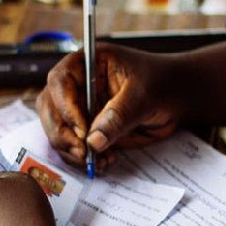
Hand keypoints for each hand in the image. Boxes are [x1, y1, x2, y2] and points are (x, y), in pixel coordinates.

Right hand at [36, 43, 184, 167]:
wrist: (176, 97)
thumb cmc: (162, 82)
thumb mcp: (144, 95)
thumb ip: (119, 116)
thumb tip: (94, 141)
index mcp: (86, 64)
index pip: (60, 81)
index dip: (65, 106)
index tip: (82, 130)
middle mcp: (76, 85)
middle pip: (49, 108)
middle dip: (62, 134)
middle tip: (83, 152)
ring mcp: (78, 108)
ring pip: (57, 131)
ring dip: (71, 151)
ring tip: (98, 161)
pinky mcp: (85, 129)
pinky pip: (72, 146)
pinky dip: (82, 159)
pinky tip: (104, 162)